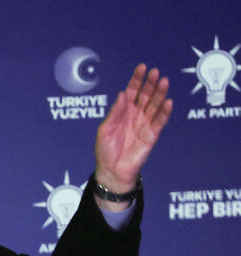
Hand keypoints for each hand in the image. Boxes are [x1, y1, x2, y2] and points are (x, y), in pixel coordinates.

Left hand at [93, 64, 171, 207]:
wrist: (112, 170)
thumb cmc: (105, 150)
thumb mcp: (105, 129)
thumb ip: (115, 112)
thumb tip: (122, 94)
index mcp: (122, 112)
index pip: (132, 92)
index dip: (137, 80)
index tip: (142, 67)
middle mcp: (135, 115)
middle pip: (145, 96)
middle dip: (150, 84)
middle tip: (156, 72)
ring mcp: (144, 124)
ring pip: (154, 106)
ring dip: (160, 94)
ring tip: (164, 82)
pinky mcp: (151, 135)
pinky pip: (159, 122)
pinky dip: (164, 112)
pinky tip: (168, 102)